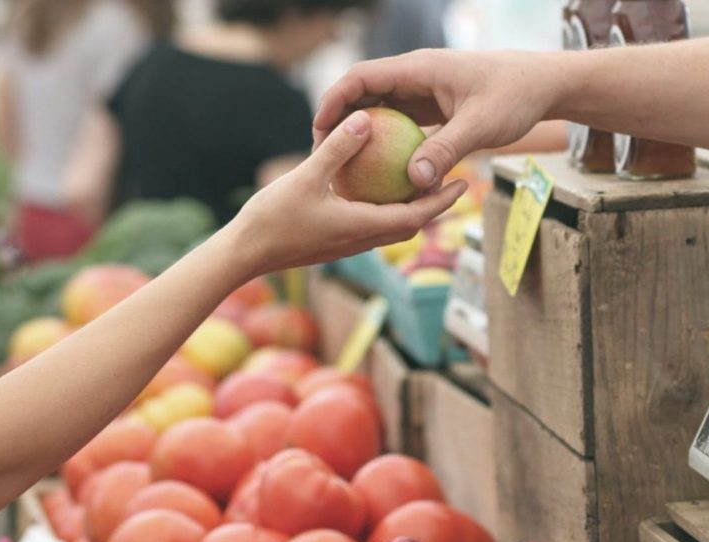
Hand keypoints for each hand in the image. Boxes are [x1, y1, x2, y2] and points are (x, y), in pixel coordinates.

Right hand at [223, 109, 467, 278]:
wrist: (244, 254)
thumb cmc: (272, 218)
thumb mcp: (306, 177)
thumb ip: (337, 149)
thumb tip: (365, 119)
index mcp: (363, 227)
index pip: (416, 216)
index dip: (442, 201)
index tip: (464, 183)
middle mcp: (362, 240)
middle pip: (411, 224)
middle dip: (435, 205)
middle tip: (454, 180)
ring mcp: (348, 244)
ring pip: (391, 226)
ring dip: (411, 208)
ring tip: (423, 182)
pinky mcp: (335, 242)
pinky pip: (370, 224)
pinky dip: (384, 208)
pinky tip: (378, 188)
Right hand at [314, 50, 563, 190]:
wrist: (543, 85)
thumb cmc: (515, 96)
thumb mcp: (481, 125)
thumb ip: (446, 150)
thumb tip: (414, 181)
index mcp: (419, 69)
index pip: (362, 78)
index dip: (334, 101)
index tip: (319, 131)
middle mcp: (416, 77)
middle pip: (364, 94)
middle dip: (340, 121)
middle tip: (323, 156)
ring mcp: (424, 92)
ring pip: (382, 110)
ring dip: (363, 135)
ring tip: (346, 168)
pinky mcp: (434, 108)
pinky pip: (402, 124)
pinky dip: (388, 144)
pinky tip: (382, 174)